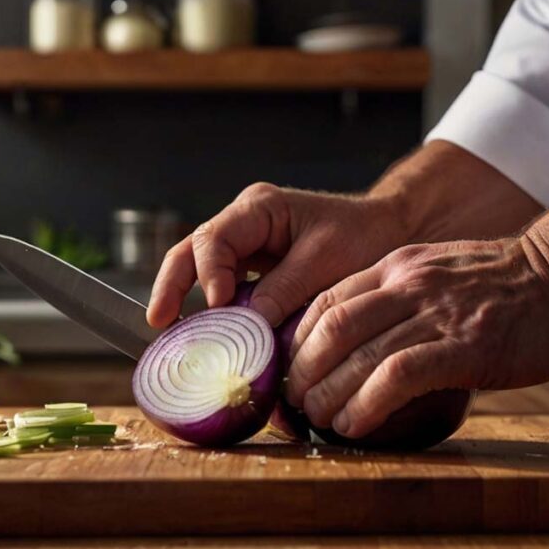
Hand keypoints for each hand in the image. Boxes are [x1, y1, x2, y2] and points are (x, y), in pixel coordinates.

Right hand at [147, 183, 408, 327]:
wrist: (389, 232)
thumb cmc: (363, 235)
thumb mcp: (326, 262)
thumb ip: (285, 289)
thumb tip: (248, 323)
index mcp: (259, 208)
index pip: (214, 238)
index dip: (209, 274)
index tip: (220, 307)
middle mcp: (244, 224)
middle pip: (191, 252)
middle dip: (172, 286)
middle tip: (159, 323)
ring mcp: (246, 247)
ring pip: (200, 271)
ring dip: (188, 302)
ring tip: (175, 338)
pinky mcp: (255, 271)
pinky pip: (225, 290)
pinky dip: (215, 314)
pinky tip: (211, 341)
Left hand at [286, 207, 548, 438]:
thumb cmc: (512, 286)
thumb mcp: (443, 275)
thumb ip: (404, 300)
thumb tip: (367, 344)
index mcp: (399, 266)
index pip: (326, 302)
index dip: (298, 343)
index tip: (292, 375)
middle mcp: (408, 285)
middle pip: (330, 328)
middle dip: (303, 373)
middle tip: (298, 406)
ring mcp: (436, 314)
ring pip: (356, 353)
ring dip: (327, 395)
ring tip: (321, 422)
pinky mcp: (464, 346)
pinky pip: (398, 375)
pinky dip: (367, 404)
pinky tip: (356, 425)